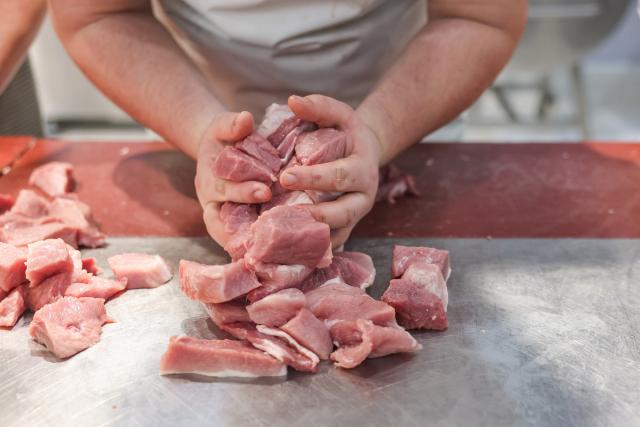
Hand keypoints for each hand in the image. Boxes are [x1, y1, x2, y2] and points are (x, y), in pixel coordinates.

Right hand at [195, 111, 271, 245]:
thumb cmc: (223, 138)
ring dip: (250, 242)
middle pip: (227, 216)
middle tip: (277, 221)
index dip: (242, 191)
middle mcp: (214, 203)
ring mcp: (222, 217)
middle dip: (252, 221)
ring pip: (231, 235)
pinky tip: (274, 255)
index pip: (224, 189)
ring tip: (272, 250)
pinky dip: (253, 248)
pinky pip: (240, 241)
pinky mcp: (235, 225)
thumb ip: (232, 124)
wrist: (217, 151)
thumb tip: (245, 119)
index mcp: (210, 180)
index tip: (265, 190)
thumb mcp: (223, 126)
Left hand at [281, 95, 382, 247]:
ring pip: (336, 236)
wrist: (364, 154)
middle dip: (312, 215)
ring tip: (279, 238)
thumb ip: (318, 106)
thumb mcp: (338, 114)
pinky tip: (284, 252)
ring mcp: (355, 219)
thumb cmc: (346, 132)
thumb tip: (293, 101)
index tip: (285, 177)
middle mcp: (363, 199)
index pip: (338, 176)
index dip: (313, 178)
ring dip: (309, 238)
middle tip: (280, 213)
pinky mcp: (344, 232)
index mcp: (362, 170)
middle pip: (342, 213)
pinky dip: (309, 251)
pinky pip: (329, 247)